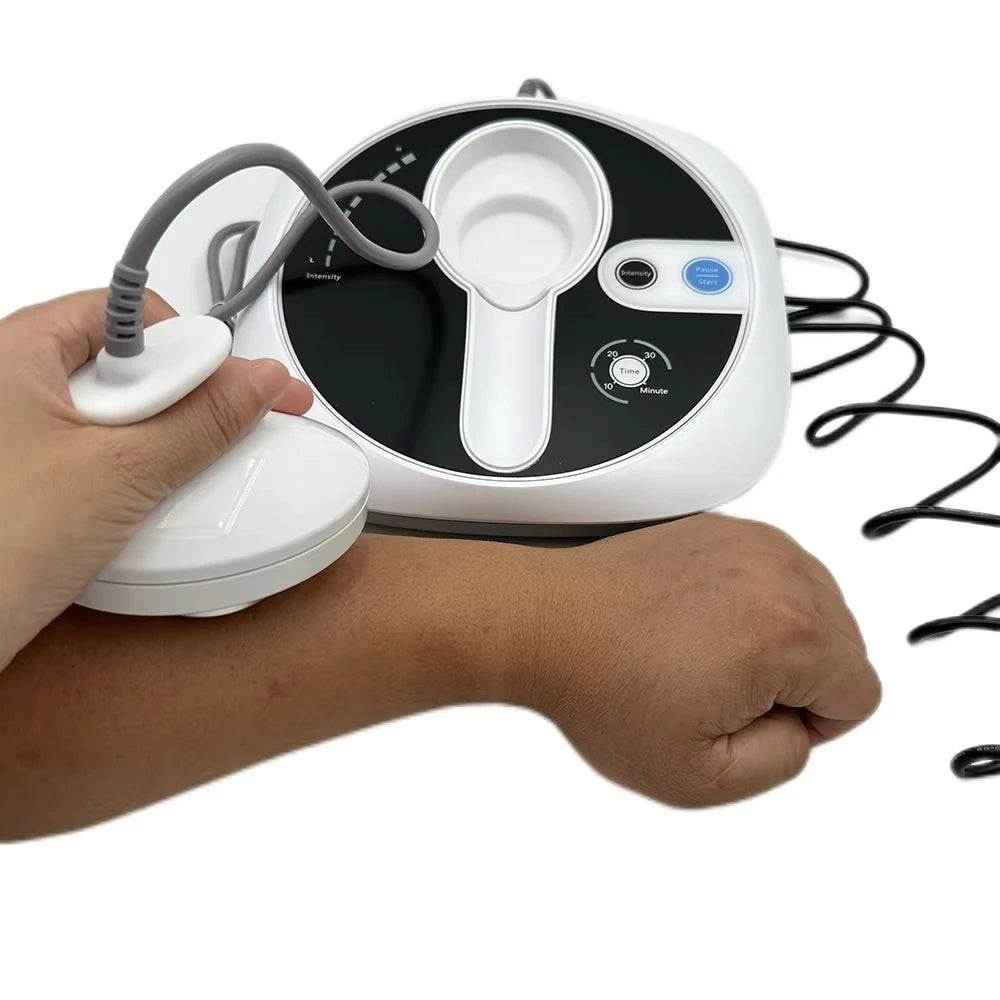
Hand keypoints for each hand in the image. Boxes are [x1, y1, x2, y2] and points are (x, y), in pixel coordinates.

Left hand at [0, 290, 313, 668]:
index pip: (129, 314)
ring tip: (149, 487)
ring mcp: (18, 434)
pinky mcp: (26, 477)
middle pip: (125, 362)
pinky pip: (93, 455)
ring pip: (113, 414)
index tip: (230, 389)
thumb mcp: (123, 472)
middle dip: (173, 402)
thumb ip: (203, 419)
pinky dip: (124, 475)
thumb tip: (260, 381)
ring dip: (151, 445)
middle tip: (196, 443)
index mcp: (17, 349)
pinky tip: (130, 510)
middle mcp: (11, 382)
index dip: (187, 348)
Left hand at [522, 514, 880, 805]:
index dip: (810, 725)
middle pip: (844, 645)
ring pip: (817, 605)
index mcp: (788, 633)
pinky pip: (776, 573)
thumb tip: (804, 728)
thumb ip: (784, 762)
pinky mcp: (724, 528)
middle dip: (796, 679)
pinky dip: (752, 600)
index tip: (753, 719)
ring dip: (779, 637)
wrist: (548, 623)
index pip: (860, 693)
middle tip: (720, 690)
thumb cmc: (603, 686)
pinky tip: (698, 623)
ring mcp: (750, 542)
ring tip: (706, 654)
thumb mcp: (700, 776)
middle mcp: (778, 573)